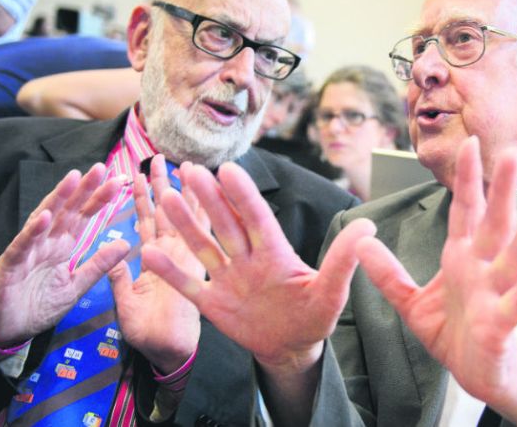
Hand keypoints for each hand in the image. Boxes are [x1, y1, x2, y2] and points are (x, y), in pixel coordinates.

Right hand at [0, 164, 130, 346]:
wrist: (11, 329)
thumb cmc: (41, 304)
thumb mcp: (77, 285)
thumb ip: (99, 265)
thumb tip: (126, 243)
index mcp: (63, 245)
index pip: (84, 217)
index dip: (100, 199)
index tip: (119, 182)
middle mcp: (46, 242)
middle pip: (67, 210)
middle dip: (84, 189)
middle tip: (101, 168)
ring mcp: (28, 250)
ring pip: (44, 219)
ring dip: (58, 198)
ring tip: (73, 178)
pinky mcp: (10, 266)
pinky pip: (22, 246)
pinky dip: (32, 232)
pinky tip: (44, 217)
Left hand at [108, 155, 203, 373]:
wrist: (170, 353)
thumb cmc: (149, 333)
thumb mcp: (125, 302)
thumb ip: (117, 277)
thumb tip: (108, 254)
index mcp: (155, 259)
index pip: (146, 221)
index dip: (140, 198)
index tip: (136, 173)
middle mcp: (173, 253)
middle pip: (167, 210)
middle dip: (161, 183)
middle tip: (157, 156)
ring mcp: (188, 256)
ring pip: (185, 216)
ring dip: (181, 190)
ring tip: (178, 164)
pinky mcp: (198, 264)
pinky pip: (201, 234)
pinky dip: (203, 211)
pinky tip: (204, 191)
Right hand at [145, 162, 375, 372]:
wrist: (292, 347)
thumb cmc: (313, 316)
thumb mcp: (331, 291)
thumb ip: (342, 261)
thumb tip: (367, 227)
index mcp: (275, 252)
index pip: (256, 218)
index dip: (243, 195)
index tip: (228, 169)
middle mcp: (247, 259)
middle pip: (225, 224)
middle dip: (208, 198)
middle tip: (189, 169)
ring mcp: (228, 279)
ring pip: (203, 247)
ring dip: (186, 224)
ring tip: (168, 198)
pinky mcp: (213, 304)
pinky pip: (189, 286)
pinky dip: (171, 271)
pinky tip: (148, 252)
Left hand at [355, 136, 516, 425]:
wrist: (474, 373)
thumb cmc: (451, 333)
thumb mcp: (410, 301)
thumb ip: (388, 274)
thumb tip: (361, 245)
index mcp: (461, 258)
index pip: (465, 211)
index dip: (467, 180)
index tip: (471, 145)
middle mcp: (481, 269)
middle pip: (493, 223)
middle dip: (499, 190)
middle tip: (508, 153)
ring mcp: (494, 293)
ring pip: (514, 256)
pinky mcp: (502, 323)